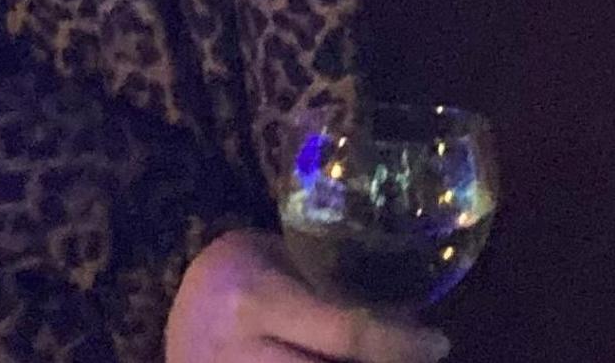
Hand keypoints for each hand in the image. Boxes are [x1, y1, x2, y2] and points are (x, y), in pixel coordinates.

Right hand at [164, 231, 445, 362]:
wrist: (175, 308)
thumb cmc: (239, 270)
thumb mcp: (281, 261)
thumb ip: (334, 288)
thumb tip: (409, 317)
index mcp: (257, 299)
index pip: (346, 333)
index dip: (400, 344)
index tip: (438, 343)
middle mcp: (240, 353)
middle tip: (420, 356)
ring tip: (391, 358)